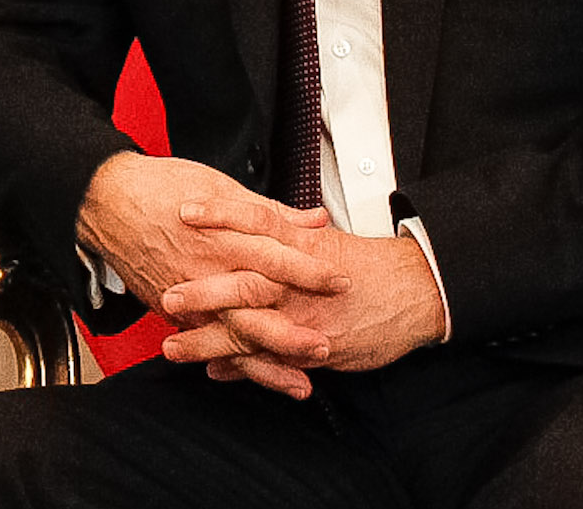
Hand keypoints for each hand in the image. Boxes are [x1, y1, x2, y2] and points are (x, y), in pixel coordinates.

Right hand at [76, 154, 344, 398]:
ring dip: (266, 361)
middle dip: (290, 330)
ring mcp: (187, 293)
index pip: (275, 256)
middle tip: (324, 345)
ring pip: (231, 334)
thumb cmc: (159, 188)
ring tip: (298, 381)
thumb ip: (270, 210)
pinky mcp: (170, 309)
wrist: (105, 199)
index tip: (340, 281)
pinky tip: (252, 377)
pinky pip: (204, 341)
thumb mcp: (219, 185)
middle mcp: (206, 268)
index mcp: (222, 234)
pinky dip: (229, 363)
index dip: (310, 271)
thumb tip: (314, 219)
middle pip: (254, 304)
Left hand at [160, 231, 444, 385]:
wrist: (415, 291)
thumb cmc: (368, 264)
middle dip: (204, 293)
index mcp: (300, 245)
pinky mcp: (317, 347)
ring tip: (174, 346)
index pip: (254, 221)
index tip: (183, 211)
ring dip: (210, 340)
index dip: (218, 215)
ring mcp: (305, 317)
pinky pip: (273, 360)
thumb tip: (263, 212)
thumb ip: (289, 225)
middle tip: (167, 296)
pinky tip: (217, 371)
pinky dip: (244, 368)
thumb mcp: (325, 237)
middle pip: (244, 283)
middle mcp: (297, 282)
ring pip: (250, 331)